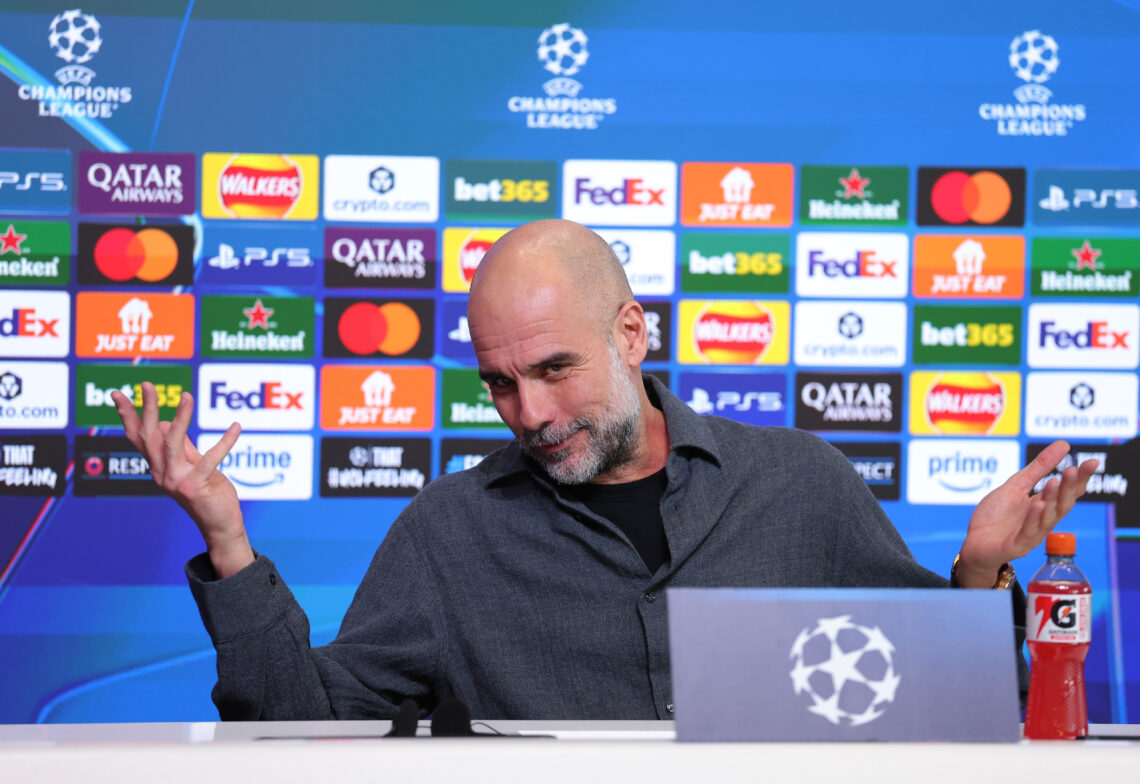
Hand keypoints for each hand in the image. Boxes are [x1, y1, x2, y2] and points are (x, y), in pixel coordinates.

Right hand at [111, 382, 253, 577]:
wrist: (221, 526)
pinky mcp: (194, 487)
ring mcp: (175, 481)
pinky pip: (210, 458)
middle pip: (148, 436)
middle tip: (146, 384)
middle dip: (147, 408)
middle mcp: (161, 473)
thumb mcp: (195, 466)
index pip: (138, 438)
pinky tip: (236, 427)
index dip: (127, 416)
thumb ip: (183, 448)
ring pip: (171, 442)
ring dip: (180, 417)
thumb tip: (171, 423)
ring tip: (187, 396)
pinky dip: (225, 441)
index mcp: (158, 467)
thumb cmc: (209, 494)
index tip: (117, 394)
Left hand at [956, 440, 1097, 587]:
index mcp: (1043, 506)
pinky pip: (1028, 532)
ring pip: (1047, 518)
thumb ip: (1037, 469)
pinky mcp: (1016, 546)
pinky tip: (1037, 504)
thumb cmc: (995, 516)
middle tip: (1074, 469)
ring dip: (1052, 500)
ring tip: (1055, 481)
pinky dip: (1033, 518)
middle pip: (1062, 504)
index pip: (1067, 492)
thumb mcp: (1015, 487)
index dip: (1079, 479)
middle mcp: (1042, 521)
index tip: (1091, 462)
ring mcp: (1031, 534)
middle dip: (1069, 488)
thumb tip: (1064, 445)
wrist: (974, 544)